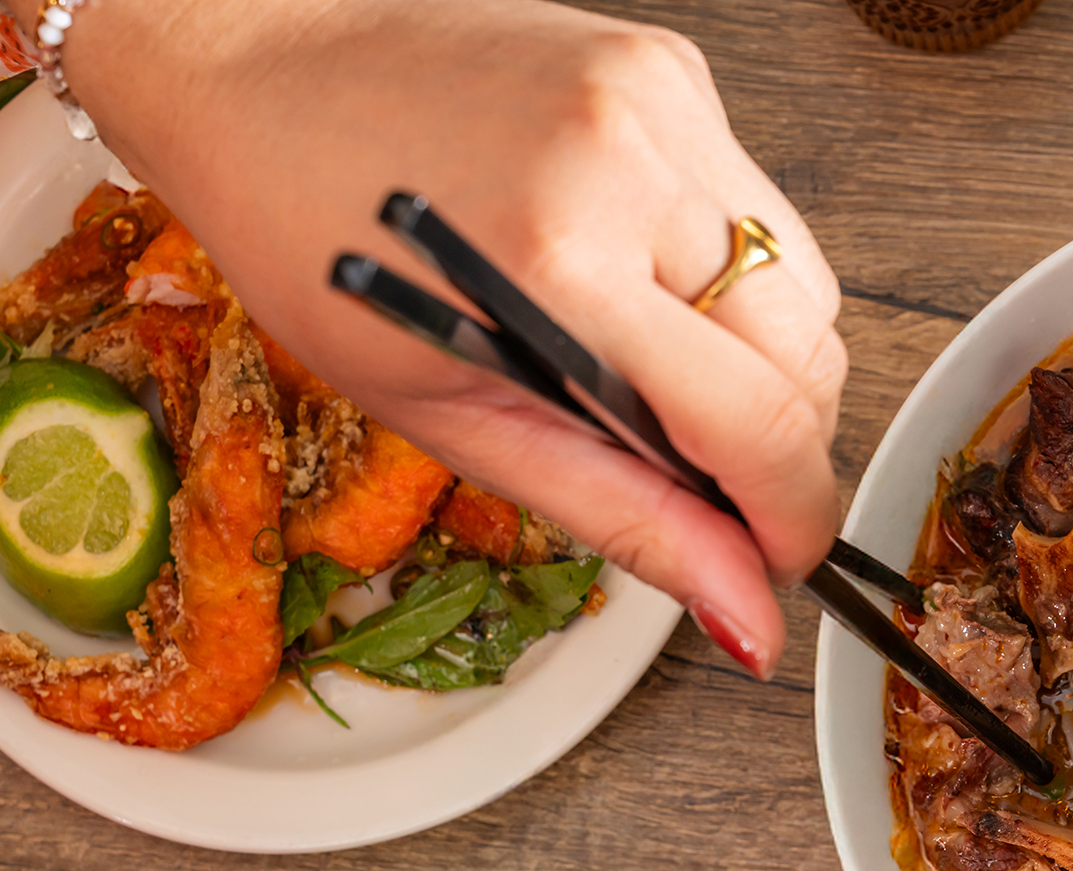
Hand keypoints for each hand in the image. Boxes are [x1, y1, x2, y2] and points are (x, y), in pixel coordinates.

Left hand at [55, 0, 848, 677]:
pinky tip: (636, 272)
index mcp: (560, 259)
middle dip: (785, 444)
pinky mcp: (677, 70)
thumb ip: (620, 513)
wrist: (256, 56)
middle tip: (711, 479)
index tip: (783, 557)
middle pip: (816, 355)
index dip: (796, 516)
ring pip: (809, 283)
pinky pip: (761, 209)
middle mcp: (633, 162)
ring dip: (763, 357)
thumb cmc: (312, 233)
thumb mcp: (448, 412)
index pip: (762, 422)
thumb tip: (744, 611)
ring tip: (654, 366)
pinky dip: (724, 272)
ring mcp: (665, 103)